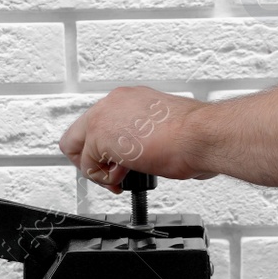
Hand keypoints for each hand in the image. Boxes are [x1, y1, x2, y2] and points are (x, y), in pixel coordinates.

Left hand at [58, 86, 217, 192]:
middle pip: (78, 133)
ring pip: (74, 148)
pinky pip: (87, 166)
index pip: (100, 123)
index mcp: (129, 99)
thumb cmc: (196, 135)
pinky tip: (126, 175)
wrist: (203, 136)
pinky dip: (104, 179)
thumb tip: (143, 152)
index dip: (105, 149)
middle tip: (111, 173)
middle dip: (91, 159)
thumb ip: (144, 136)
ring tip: (121, 175)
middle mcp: (114, 103)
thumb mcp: (165, 130)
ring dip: (96, 169)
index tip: (119, 161)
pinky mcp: (99, 135)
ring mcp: (104, 117)